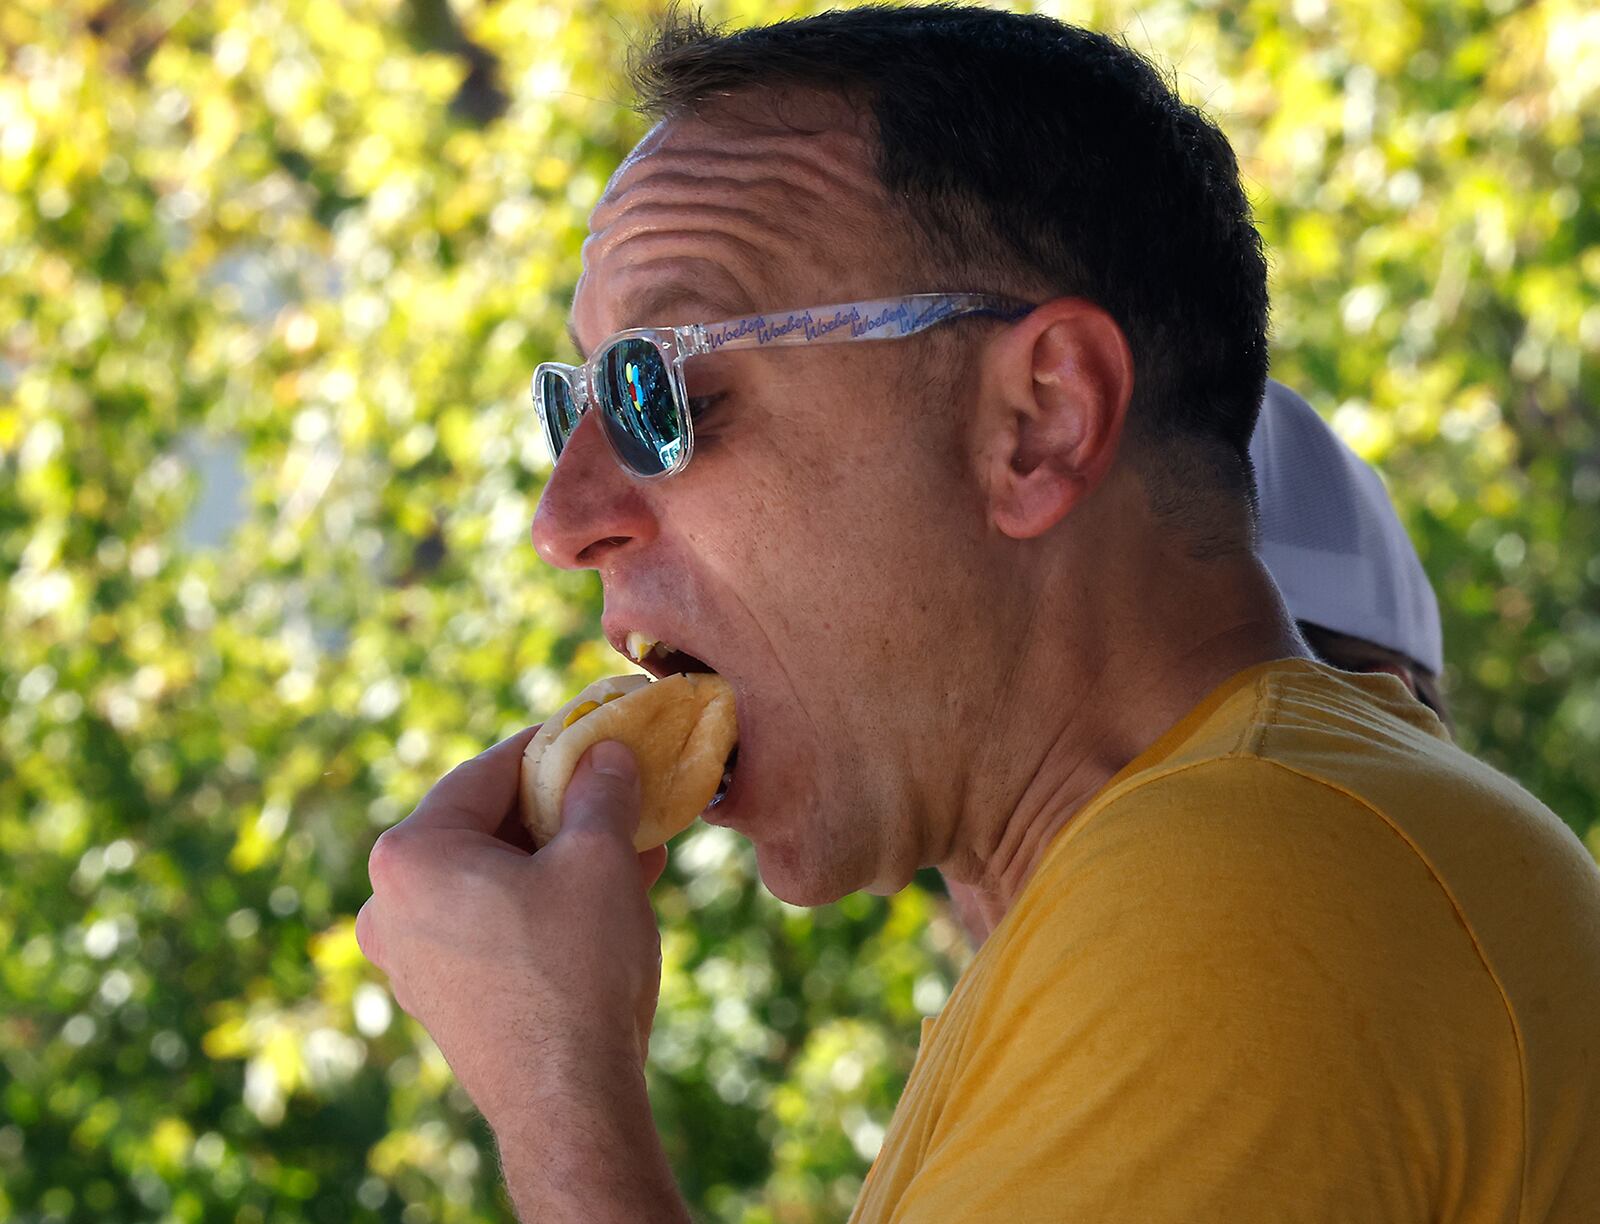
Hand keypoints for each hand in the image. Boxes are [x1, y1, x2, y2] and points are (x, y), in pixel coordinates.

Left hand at [356, 729, 668, 1129]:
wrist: (568, 1103)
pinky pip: (490, 925)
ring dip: (559, 860)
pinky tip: (606, 901)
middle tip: (620, 796)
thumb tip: (605, 754)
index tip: (596, 736)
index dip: (552, 748)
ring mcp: (408, 957)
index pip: (487, 770)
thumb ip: (600, 791)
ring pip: (493, 879)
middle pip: (485, 826)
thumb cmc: (577, 970)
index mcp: (410, 854)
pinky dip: (541, 905)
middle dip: (560, 812)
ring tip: (632, 851)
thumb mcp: (599, 860)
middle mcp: (388, 903)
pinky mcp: (438, 999)